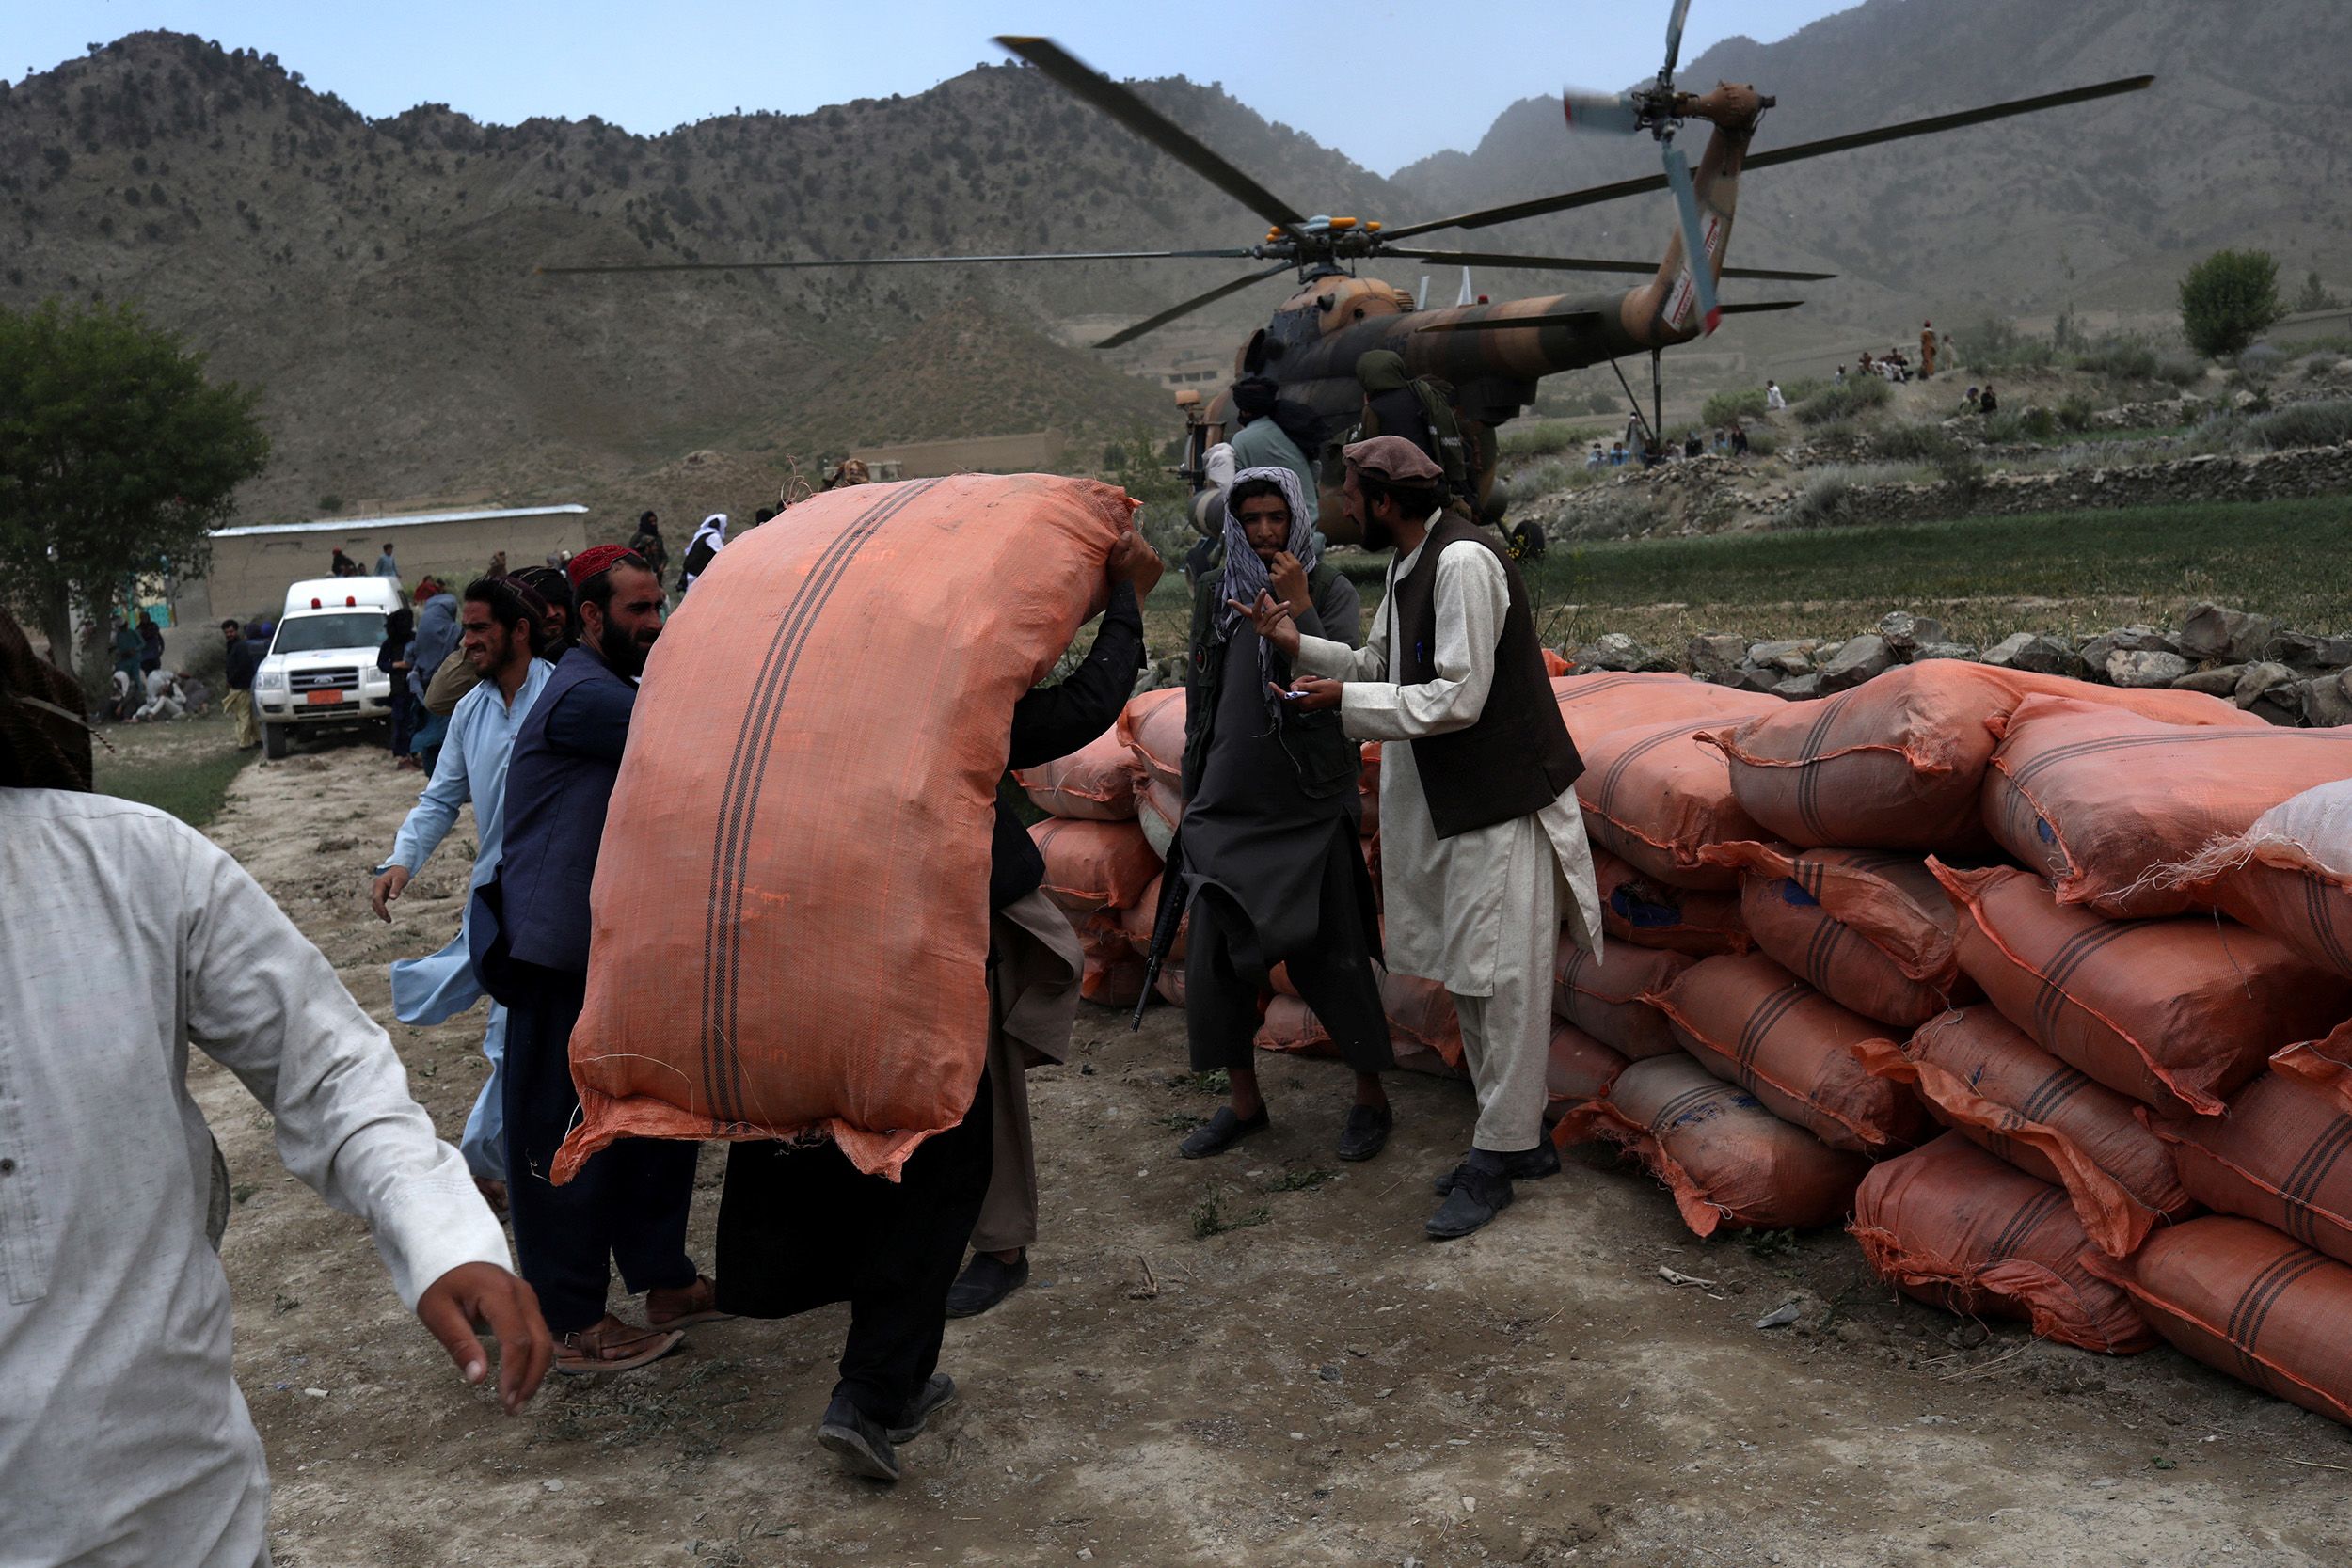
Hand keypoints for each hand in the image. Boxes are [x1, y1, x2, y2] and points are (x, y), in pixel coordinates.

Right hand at [371, 864, 410, 921]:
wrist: (399, 868)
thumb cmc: (400, 874)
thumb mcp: (400, 880)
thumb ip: (396, 889)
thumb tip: (392, 898)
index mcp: (379, 884)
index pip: (377, 898)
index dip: (380, 907)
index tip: (386, 914)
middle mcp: (376, 888)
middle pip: (375, 903)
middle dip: (380, 912)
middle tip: (389, 920)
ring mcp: (378, 891)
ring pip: (376, 904)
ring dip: (380, 912)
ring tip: (389, 920)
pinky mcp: (381, 894)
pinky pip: (379, 903)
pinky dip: (382, 910)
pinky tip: (387, 916)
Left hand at [415, 1261, 552, 1414]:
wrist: (450, 1255)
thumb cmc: (440, 1284)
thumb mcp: (438, 1314)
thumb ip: (460, 1345)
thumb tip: (478, 1378)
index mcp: (500, 1294)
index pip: (517, 1340)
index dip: (515, 1373)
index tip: (505, 1400)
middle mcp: (523, 1295)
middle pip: (540, 1342)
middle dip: (530, 1379)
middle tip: (513, 1409)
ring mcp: (529, 1299)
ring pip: (545, 1340)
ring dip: (534, 1373)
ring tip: (517, 1400)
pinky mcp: (528, 1306)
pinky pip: (539, 1335)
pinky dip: (533, 1360)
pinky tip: (520, 1379)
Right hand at [1106, 533, 1163, 598]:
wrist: (1130, 596)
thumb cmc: (1118, 578)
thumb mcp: (1112, 562)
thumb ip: (1119, 545)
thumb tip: (1127, 533)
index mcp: (1139, 550)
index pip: (1134, 534)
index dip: (1127, 539)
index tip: (1123, 547)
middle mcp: (1150, 553)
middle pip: (1142, 541)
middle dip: (1135, 546)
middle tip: (1128, 557)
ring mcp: (1157, 560)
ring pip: (1148, 549)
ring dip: (1142, 553)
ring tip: (1134, 564)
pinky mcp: (1160, 567)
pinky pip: (1154, 558)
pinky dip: (1148, 560)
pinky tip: (1141, 568)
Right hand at [1227, 591, 1299, 659]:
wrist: (1295, 641)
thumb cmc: (1286, 630)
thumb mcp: (1277, 613)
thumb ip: (1270, 605)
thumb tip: (1265, 595)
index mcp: (1258, 621)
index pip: (1246, 612)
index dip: (1237, 606)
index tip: (1229, 601)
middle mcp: (1257, 626)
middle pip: (1254, 610)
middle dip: (1259, 599)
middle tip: (1263, 590)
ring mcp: (1262, 631)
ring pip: (1268, 614)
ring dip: (1279, 607)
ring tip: (1287, 604)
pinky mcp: (1268, 634)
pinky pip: (1273, 620)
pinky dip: (1280, 614)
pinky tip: (1286, 612)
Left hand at [1266, 551, 1308, 616]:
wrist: (1297, 601)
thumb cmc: (1301, 588)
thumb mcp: (1303, 574)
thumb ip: (1296, 566)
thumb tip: (1289, 559)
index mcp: (1297, 564)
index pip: (1286, 552)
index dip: (1283, 556)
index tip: (1282, 560)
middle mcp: (1289, 567)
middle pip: (1277, 555)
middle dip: (1276, 559)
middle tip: (1277, 564)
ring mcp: (1282, 573)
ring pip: (1273, 565)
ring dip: (1274, 570)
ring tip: (1279, 576)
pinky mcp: (1276, 580)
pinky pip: (1270, 574)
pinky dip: (1272, 578)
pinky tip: (1277, 582)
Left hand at [1283, 676, 1343, 712]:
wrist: (1342, 696)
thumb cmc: (1333, 691)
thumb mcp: (1317, 685)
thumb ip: (1303, 686)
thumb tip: (1292, 688)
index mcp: (1305, 701)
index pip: (1287, 697)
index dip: (1277, 690)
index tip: (1271, 684)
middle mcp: (1304, 704)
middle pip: (1293, 690)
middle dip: (1300, 682)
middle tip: (1311, 678)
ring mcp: (1306, 703)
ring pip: (1298, 690)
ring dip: (1305, 682)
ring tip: (1316, 681)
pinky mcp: (1309, 701)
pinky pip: (1303, 692)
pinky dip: (1308, 686)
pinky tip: (1316, 684)